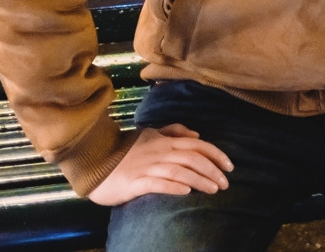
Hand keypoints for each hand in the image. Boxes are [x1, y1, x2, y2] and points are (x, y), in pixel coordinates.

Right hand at [88, 123, 233, 205]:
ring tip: (213, 190)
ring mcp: (148, 167)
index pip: (198, 145)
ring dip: (199, 180)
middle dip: (213, 170)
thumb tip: (197, 134)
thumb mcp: (150, 134)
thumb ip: (173, 131)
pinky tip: (186, 192)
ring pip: (180, 171)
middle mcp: (160, 152)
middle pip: (193, 159)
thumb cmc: (125, 151)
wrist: (94, 162)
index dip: (217, 155)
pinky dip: (173, 187)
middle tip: (226, 184)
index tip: (230, 167)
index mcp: (165, 141)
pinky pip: (157, 183)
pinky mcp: (135, 182)